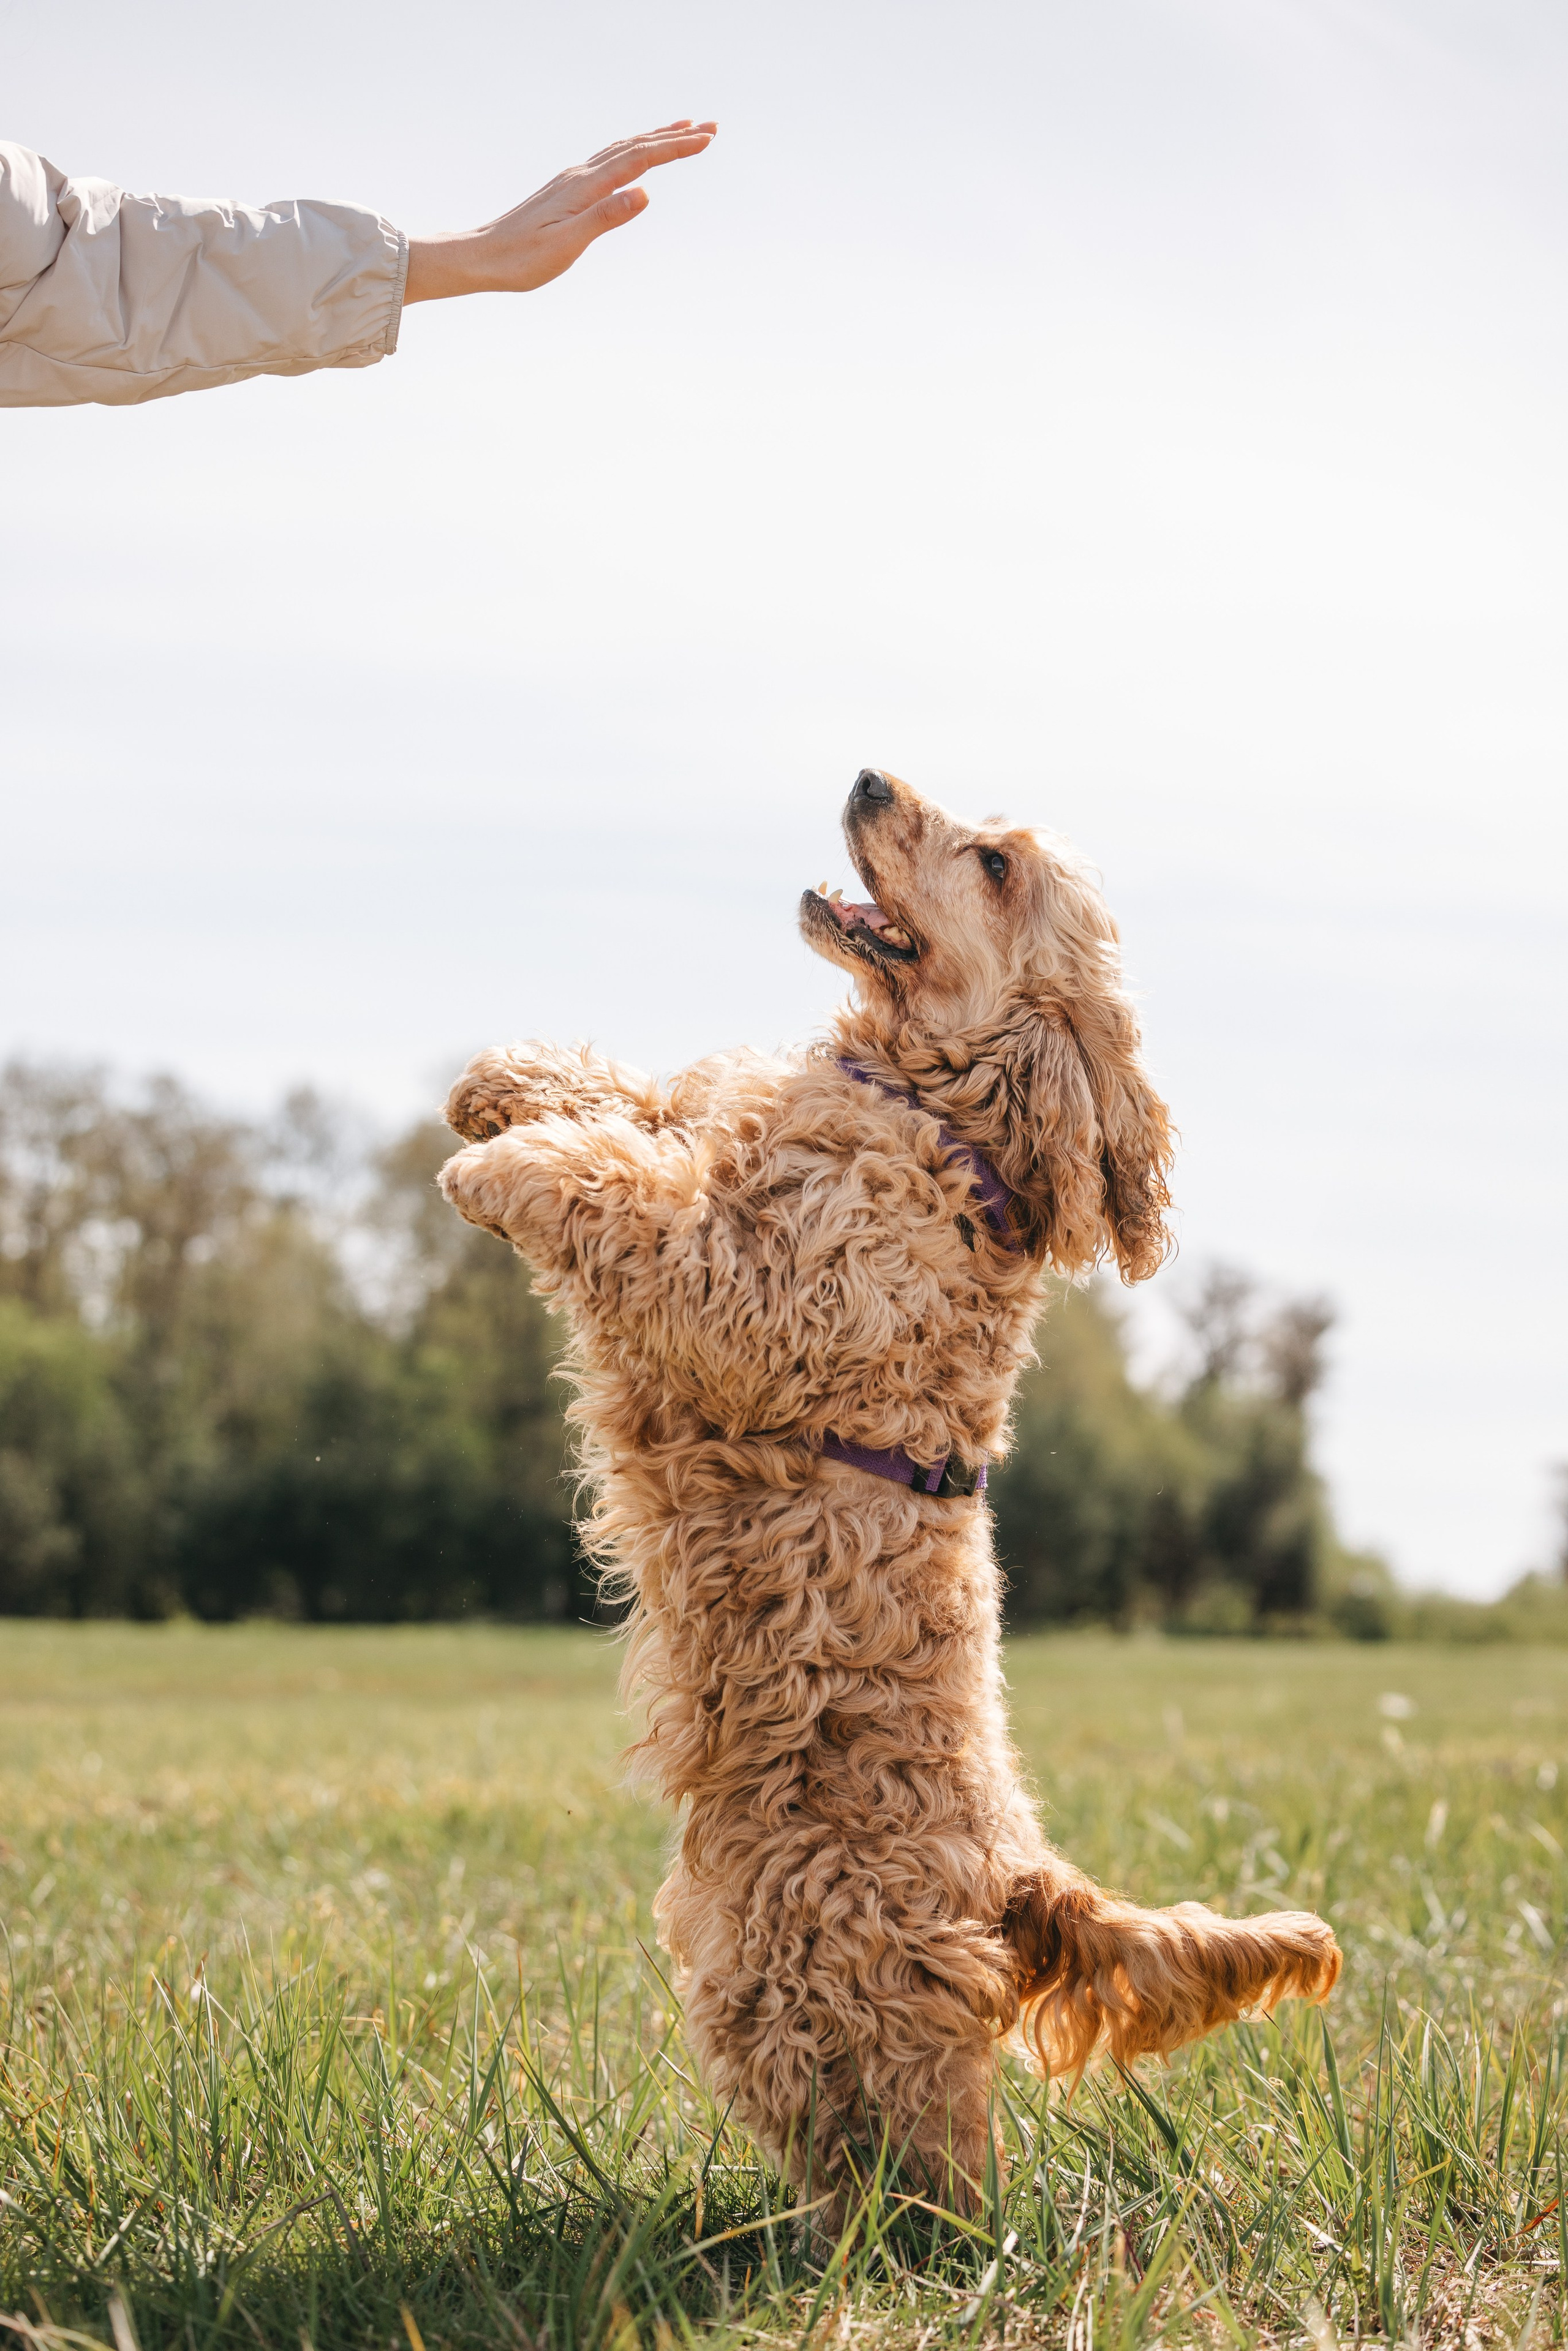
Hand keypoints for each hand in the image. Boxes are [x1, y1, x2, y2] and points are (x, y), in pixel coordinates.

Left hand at [403, 120, 715, 303]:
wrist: (483, 256)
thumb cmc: (522, 260)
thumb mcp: (567, 245)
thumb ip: (606, 218)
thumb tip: (644, 193)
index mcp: (585, 187)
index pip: (639, 159)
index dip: (674, 148)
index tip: (706, 139)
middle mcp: (580, 175)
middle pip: (635, 146)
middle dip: (674, 136)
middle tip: (711, 128)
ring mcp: (573, 180)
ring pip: (622, 149)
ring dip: (655, 138)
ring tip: (684, 130)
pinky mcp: (567, 189)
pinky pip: (609, 160)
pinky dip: (633, 150)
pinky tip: (636, 155)